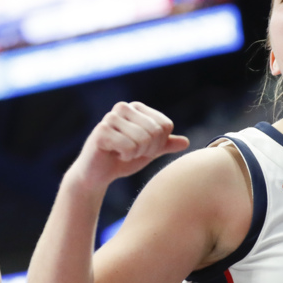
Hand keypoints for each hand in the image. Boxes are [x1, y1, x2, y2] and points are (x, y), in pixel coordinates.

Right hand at [70, 102, 189, 189]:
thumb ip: (165, 145)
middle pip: (155, 131)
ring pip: (143, 139)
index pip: (165, 125)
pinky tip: (115, 155)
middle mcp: (123, 107)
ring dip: (136, 154)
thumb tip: (186, 142)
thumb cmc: (121, 160)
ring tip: (123, 154)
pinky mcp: (101, 131)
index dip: (159, 144)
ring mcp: (111, 118)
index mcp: (136, 107)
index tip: (144, 149)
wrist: (96, 174)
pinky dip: (126, 157)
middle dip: (148, 150)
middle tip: (133, 153)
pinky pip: (129, 146)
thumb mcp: (148, 152)